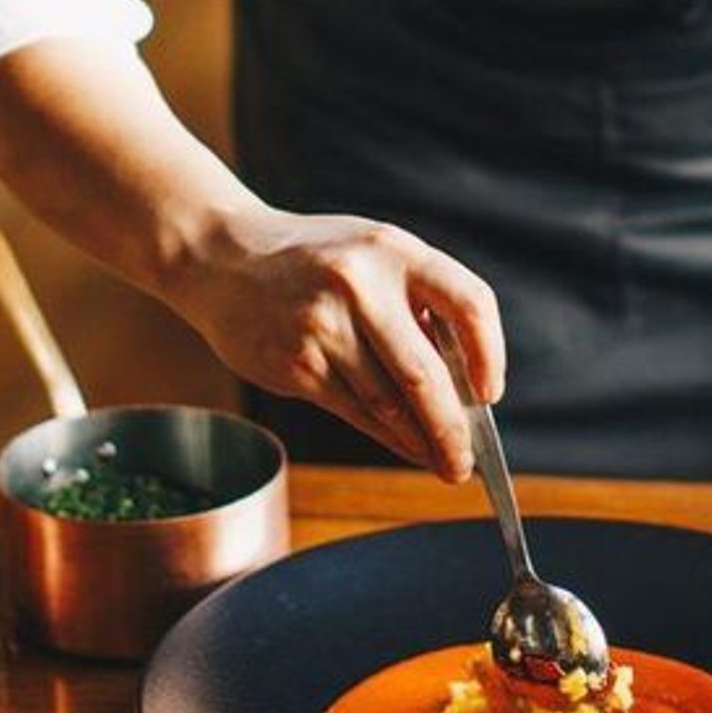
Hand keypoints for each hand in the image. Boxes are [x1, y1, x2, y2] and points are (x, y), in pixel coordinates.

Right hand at [171, 204, 502, 480]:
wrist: (222, 258)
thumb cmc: (312, 260)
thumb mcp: (371, 253)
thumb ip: (415, 302)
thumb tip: (462, 386)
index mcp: (393, 250)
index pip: (469, 303)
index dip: (490, 354)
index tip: (488, 392)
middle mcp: (359, 284)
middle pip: (425, 374)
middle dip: (453, 429)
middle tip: (466, 462)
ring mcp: (323, 325)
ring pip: (389, 403)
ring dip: (421, 441)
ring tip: (441, 460)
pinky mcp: (296, 362)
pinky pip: (355, 412)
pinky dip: (387, 437)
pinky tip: (404, 446)